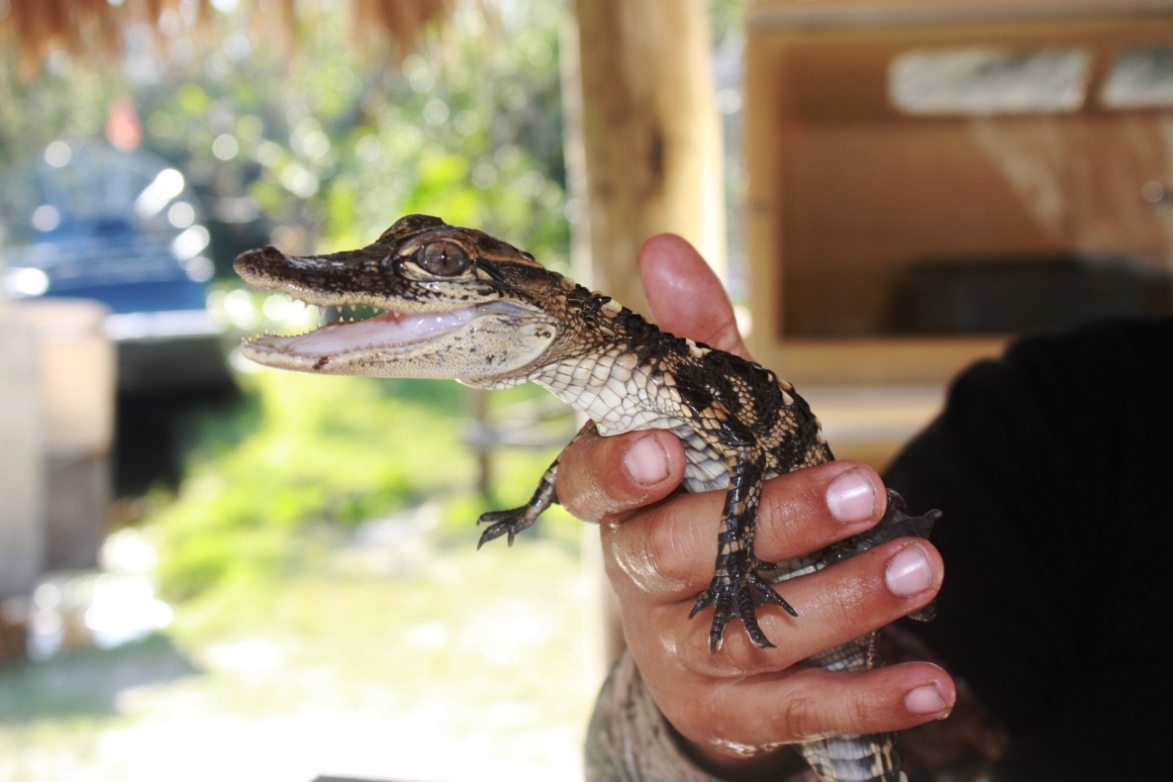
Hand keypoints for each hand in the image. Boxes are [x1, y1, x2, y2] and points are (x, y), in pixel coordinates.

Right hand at [557, 235, 954, 777]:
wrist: (711, 635)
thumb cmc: (711, 502)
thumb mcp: (710, 423)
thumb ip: (698, 345)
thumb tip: (666, 248)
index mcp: (622, 504)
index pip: (590, 487)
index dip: (619, 470)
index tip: (668, 447)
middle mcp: (639, 579)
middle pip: (679, 557)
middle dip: (772, 523)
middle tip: (860, 488)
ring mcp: (682, 652)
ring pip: (746, 636)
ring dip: (842, 600)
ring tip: (922, 562)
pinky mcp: (732, 712)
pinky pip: (796, 712)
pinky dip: (866, 699)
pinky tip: (934, 684)